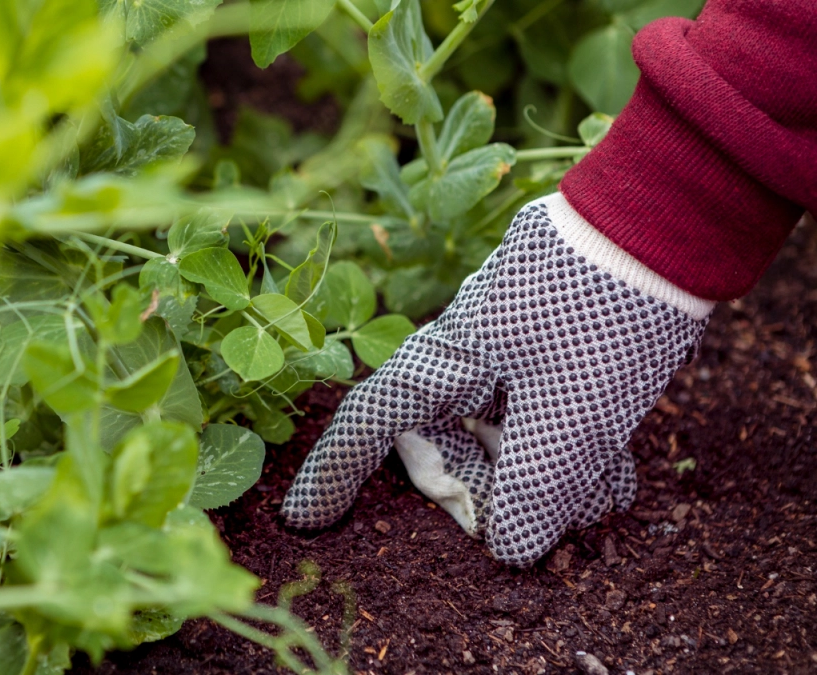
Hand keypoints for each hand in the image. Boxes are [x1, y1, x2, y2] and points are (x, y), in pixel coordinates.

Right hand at [281, 193, 710, 565]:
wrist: (670, 213)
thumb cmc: (604, 307)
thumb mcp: (573, 408)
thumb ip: (538, 485)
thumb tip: (513, 548)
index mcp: (445, 359)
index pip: (371, 422)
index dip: (335, 472)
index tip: (306, 519)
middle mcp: (466, 352)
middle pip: (449, 441)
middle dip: (492, 490)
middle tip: (542, 525)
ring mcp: (511, 344)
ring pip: (505, 430)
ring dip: (545, 473)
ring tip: (601, 500)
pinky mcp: (555, 338)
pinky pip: (545, 409)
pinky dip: (571, 446)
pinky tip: (612, 476)